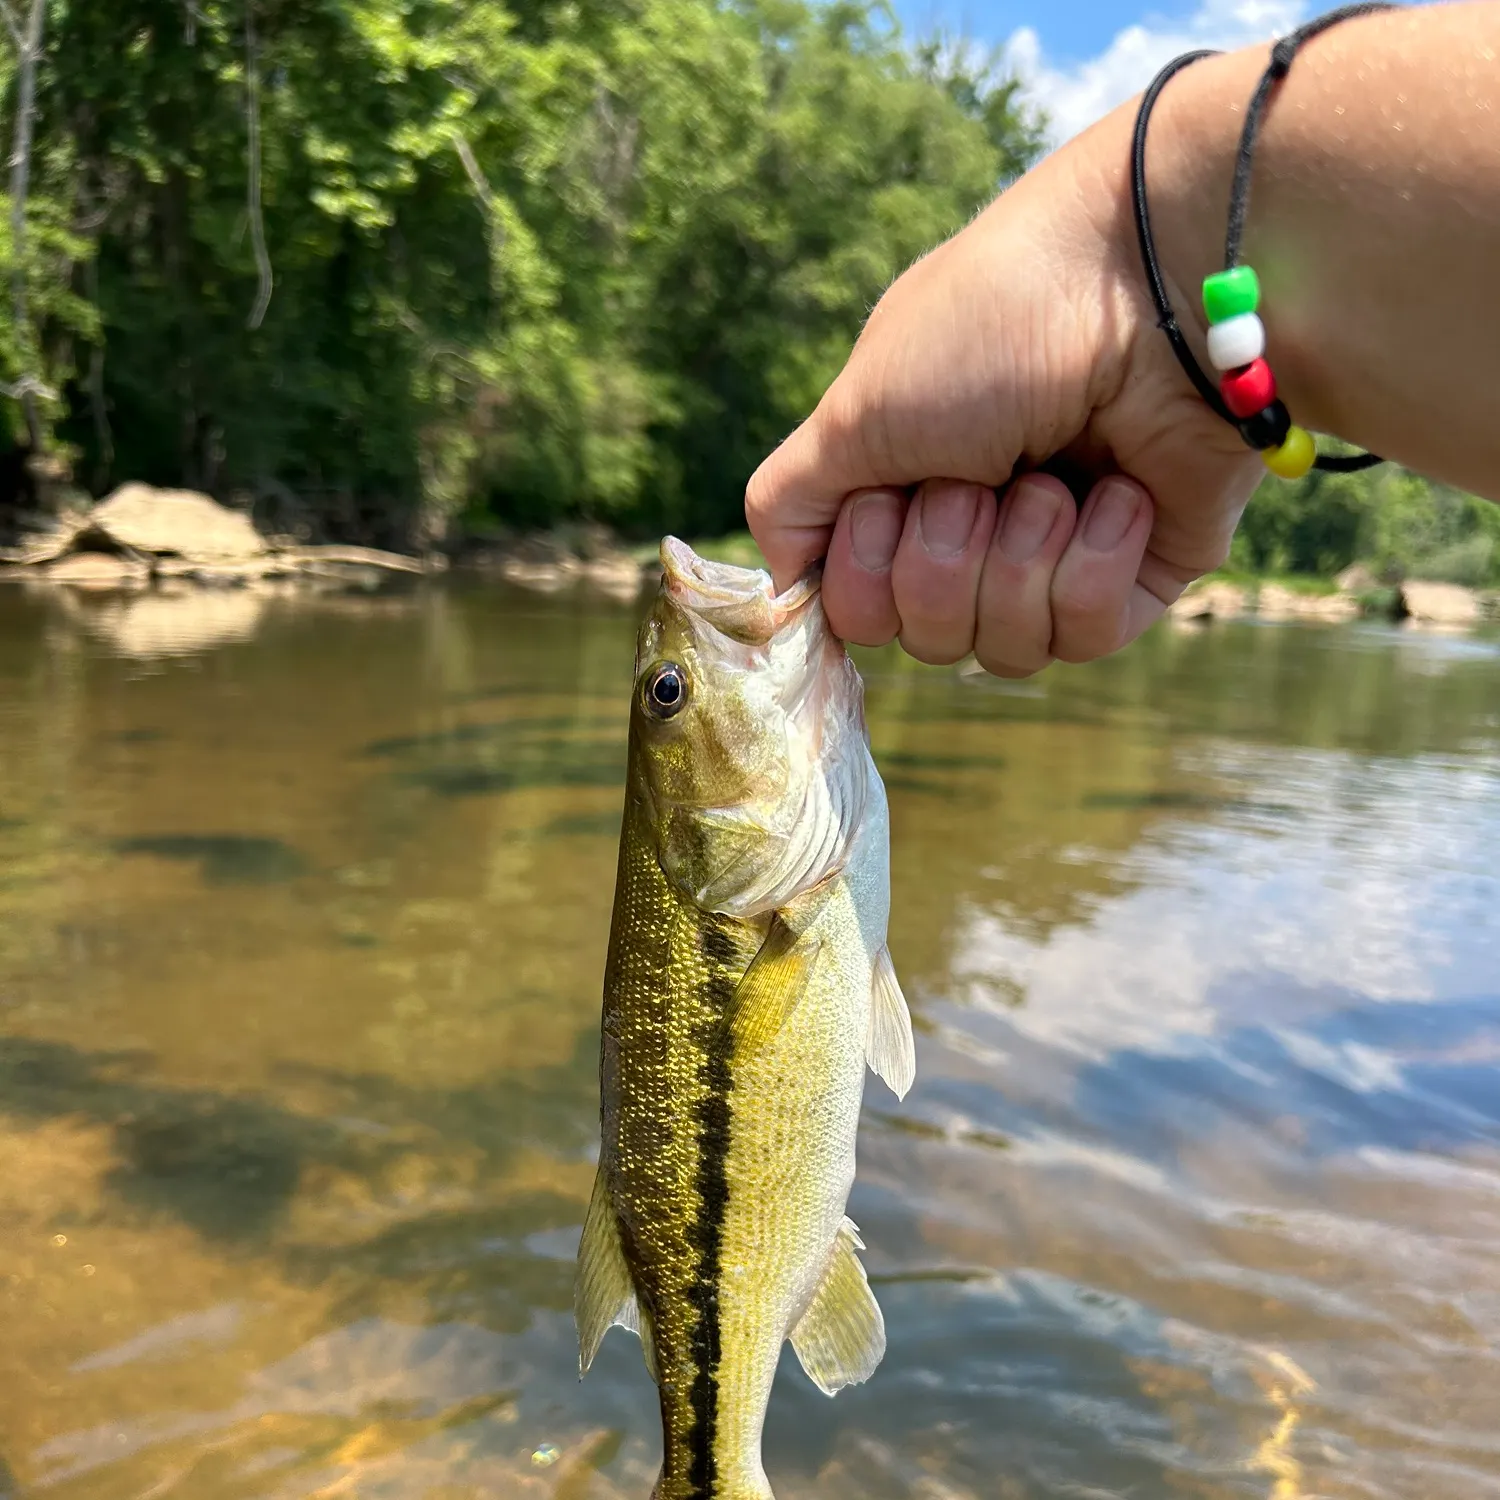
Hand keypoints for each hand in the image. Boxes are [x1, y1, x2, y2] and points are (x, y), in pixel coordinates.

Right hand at [745, 102, 1263, 676]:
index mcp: (902, 491)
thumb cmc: (991, 329)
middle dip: (946, 557)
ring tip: (1051, 474)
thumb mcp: (852, 412)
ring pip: (1003, 651)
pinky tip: (1117, 491)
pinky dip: (1091, 563)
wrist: (1152, 282)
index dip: (866, 571)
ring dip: (1019, 555)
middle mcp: (975, 532)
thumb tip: (785, 590)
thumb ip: (789, 506)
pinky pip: (1082, 638)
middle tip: (981, 470)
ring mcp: (1057, 558)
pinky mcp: (1138, 576)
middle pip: (927, 639)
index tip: (889, 495)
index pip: (858, 612)